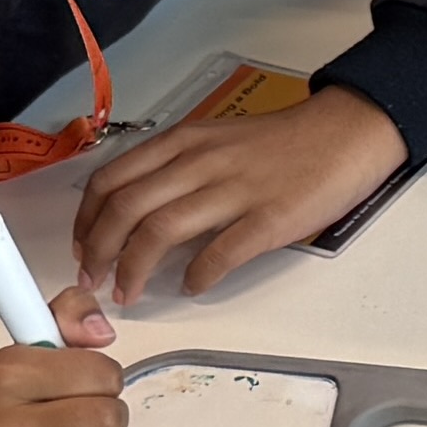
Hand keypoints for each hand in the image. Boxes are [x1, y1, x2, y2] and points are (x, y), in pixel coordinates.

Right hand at [0, 319, 132, 426]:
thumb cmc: (12, 405)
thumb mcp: (32, 345)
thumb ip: (70, 314)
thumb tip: (101, 331)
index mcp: (3, 379)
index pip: (99, 372)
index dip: (104, 375)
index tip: (86, 381)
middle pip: (109, 419)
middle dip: (110, 412)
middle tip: (90, 414)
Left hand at [68, 89, 404, 309]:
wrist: (345, 132)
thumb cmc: (282, 143)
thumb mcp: (216, 140)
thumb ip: (177, 169)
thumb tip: (140, 215)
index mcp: (184, 142)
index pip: (112, 179)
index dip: (86, 220)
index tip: (81, 248)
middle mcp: (201, 162)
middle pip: (127, 208)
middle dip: (98, 251)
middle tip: (93, 281)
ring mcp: (234, 190)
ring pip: (160, 231)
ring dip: (134, 270)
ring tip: (128, 293)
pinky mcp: (269, 219)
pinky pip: (220, 253)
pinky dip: (197, 276)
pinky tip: (192, 287)